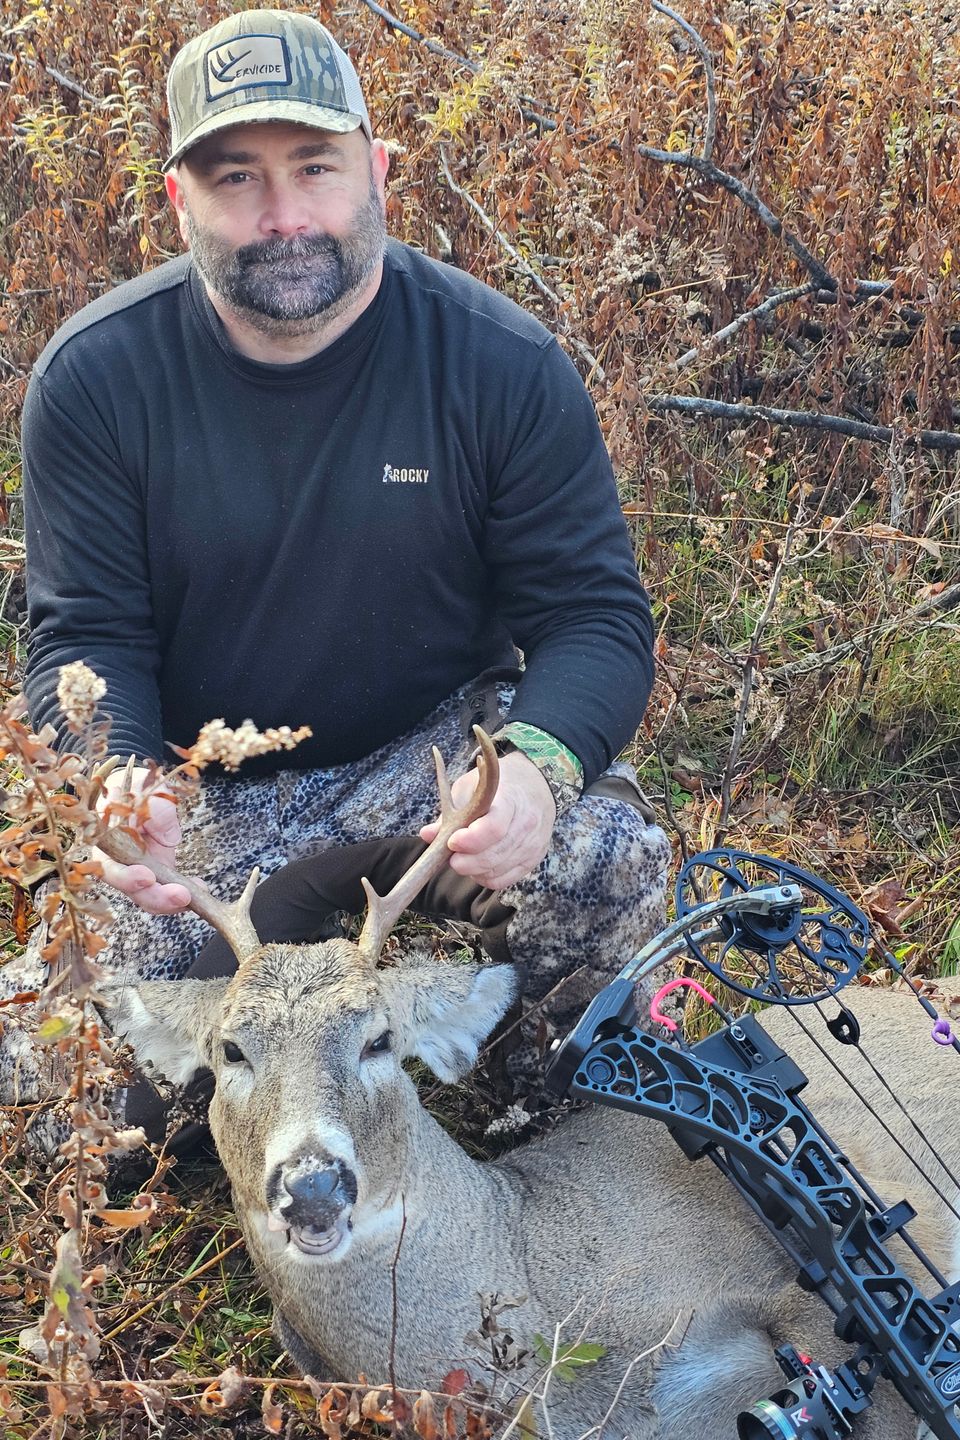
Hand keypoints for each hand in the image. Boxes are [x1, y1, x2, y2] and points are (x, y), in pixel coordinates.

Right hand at [93, 765, 190, 914]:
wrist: (144, 792)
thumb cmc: (137, 788)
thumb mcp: (144, 789)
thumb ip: (152, 810)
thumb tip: (165, 835)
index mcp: (106, 843)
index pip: (110, 868)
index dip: (126, 877)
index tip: (146, 876)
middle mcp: (119, 863)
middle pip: (132, 890)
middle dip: (156, 897)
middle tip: (180, 896)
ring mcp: (139, 870)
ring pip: (149, 896)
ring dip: (171, 901)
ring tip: (193, 897)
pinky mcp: (157, 872)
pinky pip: (167, 889)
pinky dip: (184, 892)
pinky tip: (201, 889)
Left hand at [419, 749, 555, 888]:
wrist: (536, 785)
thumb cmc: (498, 786)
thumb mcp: (470, 788)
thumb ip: (450, 814)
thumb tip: (427, 835)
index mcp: (511, 800)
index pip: (493, 829)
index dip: (470, 841)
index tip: (452, 842)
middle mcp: (527, 824)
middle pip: (493, 855)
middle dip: (466, 861)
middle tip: (450, 857)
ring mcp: (533, 844)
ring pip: (496, 871)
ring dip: (473, 870)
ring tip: (463, 857)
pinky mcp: (534, 859)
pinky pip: (503, 880)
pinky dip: (485, 877)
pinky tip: (478, 865)